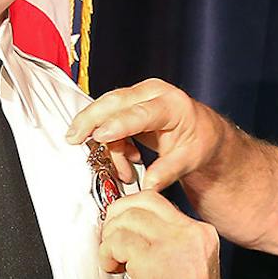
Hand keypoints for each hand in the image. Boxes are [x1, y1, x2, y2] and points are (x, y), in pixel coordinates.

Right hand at [67, 78, 227, 189]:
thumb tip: (149, 185)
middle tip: (73, 138)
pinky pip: (111, 120)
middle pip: (114, 102)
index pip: (140, 114)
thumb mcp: (190, 159)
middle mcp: (153, 93)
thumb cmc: (200, 141)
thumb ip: (168, 171)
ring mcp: (140, 96)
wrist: (204, 131)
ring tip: (124, 171)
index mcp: (172, 104)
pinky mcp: (131, 104)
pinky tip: (129, 158)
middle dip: (90, 120)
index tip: (99, 136)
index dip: (118, 125)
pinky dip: (113, 142)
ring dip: (108, 144)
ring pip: (108, 112)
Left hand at [97, 192, 227, 278]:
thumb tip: (138, 230)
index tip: (123, 223)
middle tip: (112, 236)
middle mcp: (188, 233)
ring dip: (110, 236)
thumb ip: (171, 241)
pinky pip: (118, 241)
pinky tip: (112, 265)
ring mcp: (170, 245)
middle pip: (142, 201)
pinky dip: (107, 252)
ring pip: (127, 218)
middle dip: (118, 216)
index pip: (159, 202)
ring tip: (114, 256)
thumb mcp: (191, 262)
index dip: (133, 210)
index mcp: (199, 232)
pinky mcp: (150, 260)